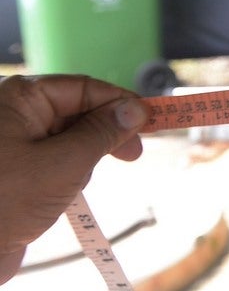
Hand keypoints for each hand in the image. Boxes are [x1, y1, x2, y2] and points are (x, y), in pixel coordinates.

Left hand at [0, 74, 146, 282]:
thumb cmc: (4, 202)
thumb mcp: (63, 164)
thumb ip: (103, 133)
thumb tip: (134, 110)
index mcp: (19, 99)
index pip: (84, 88)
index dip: (120, 104)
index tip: (151, 122)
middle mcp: (14, 114)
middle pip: (77, 111)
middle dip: (103, 135)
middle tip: (133, 155)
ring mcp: (12, 143)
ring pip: (69, 138)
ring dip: (82, 161)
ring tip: (70, 187)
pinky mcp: (14, 170)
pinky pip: (54, 161)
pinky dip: (68, 175)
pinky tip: (62, 196)